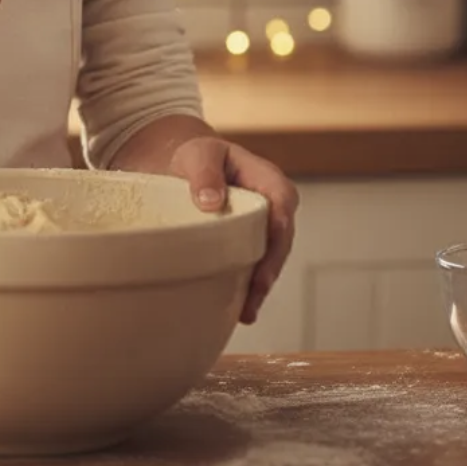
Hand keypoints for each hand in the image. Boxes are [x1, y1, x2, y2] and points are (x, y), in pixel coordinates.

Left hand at [170, 137, 298, 325]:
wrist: (184, 167)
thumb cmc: (196, 157)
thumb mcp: (198, 155)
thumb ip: (204, 173)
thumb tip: (211, 202)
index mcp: (268, 179)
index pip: (282, 203)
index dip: (278, 230)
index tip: (268, 252)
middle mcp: (273, 206)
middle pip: (280, 239)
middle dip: (270, 268)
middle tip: (255, 293)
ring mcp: (264, 228)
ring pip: (270, 259)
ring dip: (260, 285)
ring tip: (246, 311)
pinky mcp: (250, 244)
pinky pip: (255, 267)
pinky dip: (249, 287)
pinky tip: (241, 309)